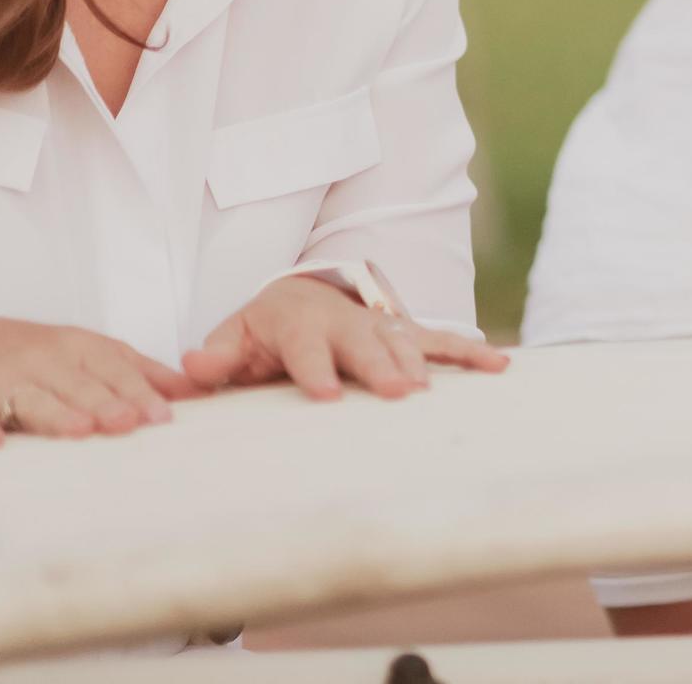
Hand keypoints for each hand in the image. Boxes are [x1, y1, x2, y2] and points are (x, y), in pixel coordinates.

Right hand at [0, 317, 202, 450]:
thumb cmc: (47, 359)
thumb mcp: (97, 357)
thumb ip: (146, 374)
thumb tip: (205, 390)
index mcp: (80, 349)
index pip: (115, 370)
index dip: (139, 392)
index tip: (163, 417)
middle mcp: (44, 360)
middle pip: (78, 385)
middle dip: (104, 403)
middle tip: (127, 423)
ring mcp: (2, 379)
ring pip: (32, 398)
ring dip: (56, 414)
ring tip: (79, 430)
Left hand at [181, 276, 508, 400]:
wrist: (302, 296)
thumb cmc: (264, 330)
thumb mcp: (232, 337)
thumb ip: (215, 357)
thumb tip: (192, 367)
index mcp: (300, 323)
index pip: (306, 348)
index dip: (315, 371)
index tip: (327, 396)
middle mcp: (346, 321)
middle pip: (365, 344)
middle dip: (382, 367)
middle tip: (398, 391)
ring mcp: (381, 325)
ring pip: (404, 341)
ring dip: (420, 363)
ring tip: (430, 388)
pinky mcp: (406, 333)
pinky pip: (442, 340)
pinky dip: (471, 352)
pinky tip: (499, 366)